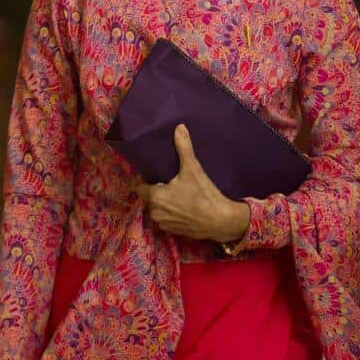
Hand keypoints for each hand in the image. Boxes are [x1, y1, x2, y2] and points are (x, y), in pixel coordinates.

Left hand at [134, 125, 249, 242]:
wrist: (220, 220)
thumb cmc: (203, 194)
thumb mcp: (193, 168)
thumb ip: (183, 148)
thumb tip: (179, 127)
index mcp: (155, 197)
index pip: (138, 188)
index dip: (145, 181)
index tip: (153, 176)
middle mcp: (155, 212)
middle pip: (149, 198)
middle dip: (157, 192)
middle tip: (171, 183)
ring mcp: (164, 224)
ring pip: (158, 210)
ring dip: (164, 204)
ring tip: (179, 194)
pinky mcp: (173, 232)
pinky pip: (167, 220)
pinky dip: (172, 214)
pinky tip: (185, 207)